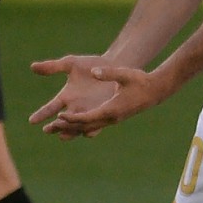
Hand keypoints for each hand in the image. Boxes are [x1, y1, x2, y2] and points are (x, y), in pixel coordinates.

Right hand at [29, 55, 118, 139]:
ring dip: (70, 132)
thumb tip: (32, 67)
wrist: (113, 66)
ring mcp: (88, 112)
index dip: (41, 114)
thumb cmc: (90, 64)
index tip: (31, 121)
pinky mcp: (102, 114)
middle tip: (47, 130)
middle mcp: (75, 108)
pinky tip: (87, 132)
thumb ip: (53, 66)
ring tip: (63, 135)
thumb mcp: (70, 63)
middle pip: (62, 121)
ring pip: (77, 127)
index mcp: (66, 97)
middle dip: (54, 126)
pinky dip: (91, 131)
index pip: (50, 108)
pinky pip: (96, 126)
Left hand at [53, 66, 171, 135]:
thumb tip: (94, 71)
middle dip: (66, 128)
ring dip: (72, 130)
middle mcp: (110, 118)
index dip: (72, 118)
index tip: (58, 116)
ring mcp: (112, 120)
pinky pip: (94, 125)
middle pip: (84, 127)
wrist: (155, 91)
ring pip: (88, 128)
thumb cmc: (140, 81)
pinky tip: (72, 125)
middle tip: (48, 129)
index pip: (87, 117)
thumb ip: (109, 73)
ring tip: (55, 131)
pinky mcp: (113, 118)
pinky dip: (81, 126)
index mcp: (111, 109)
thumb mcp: (125, 74)